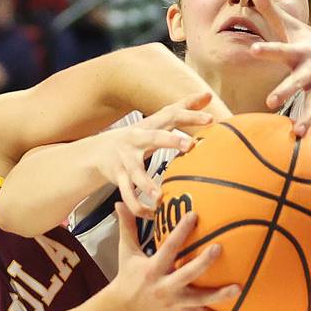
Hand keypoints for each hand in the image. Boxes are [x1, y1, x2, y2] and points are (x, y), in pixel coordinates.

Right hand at [96, 93, 214, 218]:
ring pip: (136, 174)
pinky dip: (139, 207)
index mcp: (150, 125)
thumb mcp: (158, 120)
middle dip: (170, 141)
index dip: (191, 115)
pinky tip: (152, 216)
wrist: (99, 151)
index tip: (211, 117)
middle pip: (154, 138)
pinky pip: (128, 195)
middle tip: (189, 146)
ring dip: (146, 185)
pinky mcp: (118, 178)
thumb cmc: (139, 135)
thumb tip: (207, 94)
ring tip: (159, 197)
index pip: (172, 115)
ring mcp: (126, 160)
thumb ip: (183, 107)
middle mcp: (137, 140)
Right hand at [111, 202, 240, 310]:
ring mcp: (175, 302)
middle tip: (219, 248)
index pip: (169, 247)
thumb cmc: (127, 276)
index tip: (194, 215)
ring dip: (219, 295)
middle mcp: (165, 286)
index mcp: (153, 269)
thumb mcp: (126, 252)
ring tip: (239, 288)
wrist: (125, 309)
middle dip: (203, 263)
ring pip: (199, 300)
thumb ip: (127, 227)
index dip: (181, 231)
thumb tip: (120, 203)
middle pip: (187, 274)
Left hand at [248, 0, 310, 136]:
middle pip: (297, 80)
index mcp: (299, 52)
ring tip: (297, 132)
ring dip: (307, 117)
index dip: (267, 49)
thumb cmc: (307, 42)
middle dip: (286, 90)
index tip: (253, 50)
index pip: (280, 49)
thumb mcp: (291, 28)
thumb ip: (269, 10)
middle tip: (271, 101)